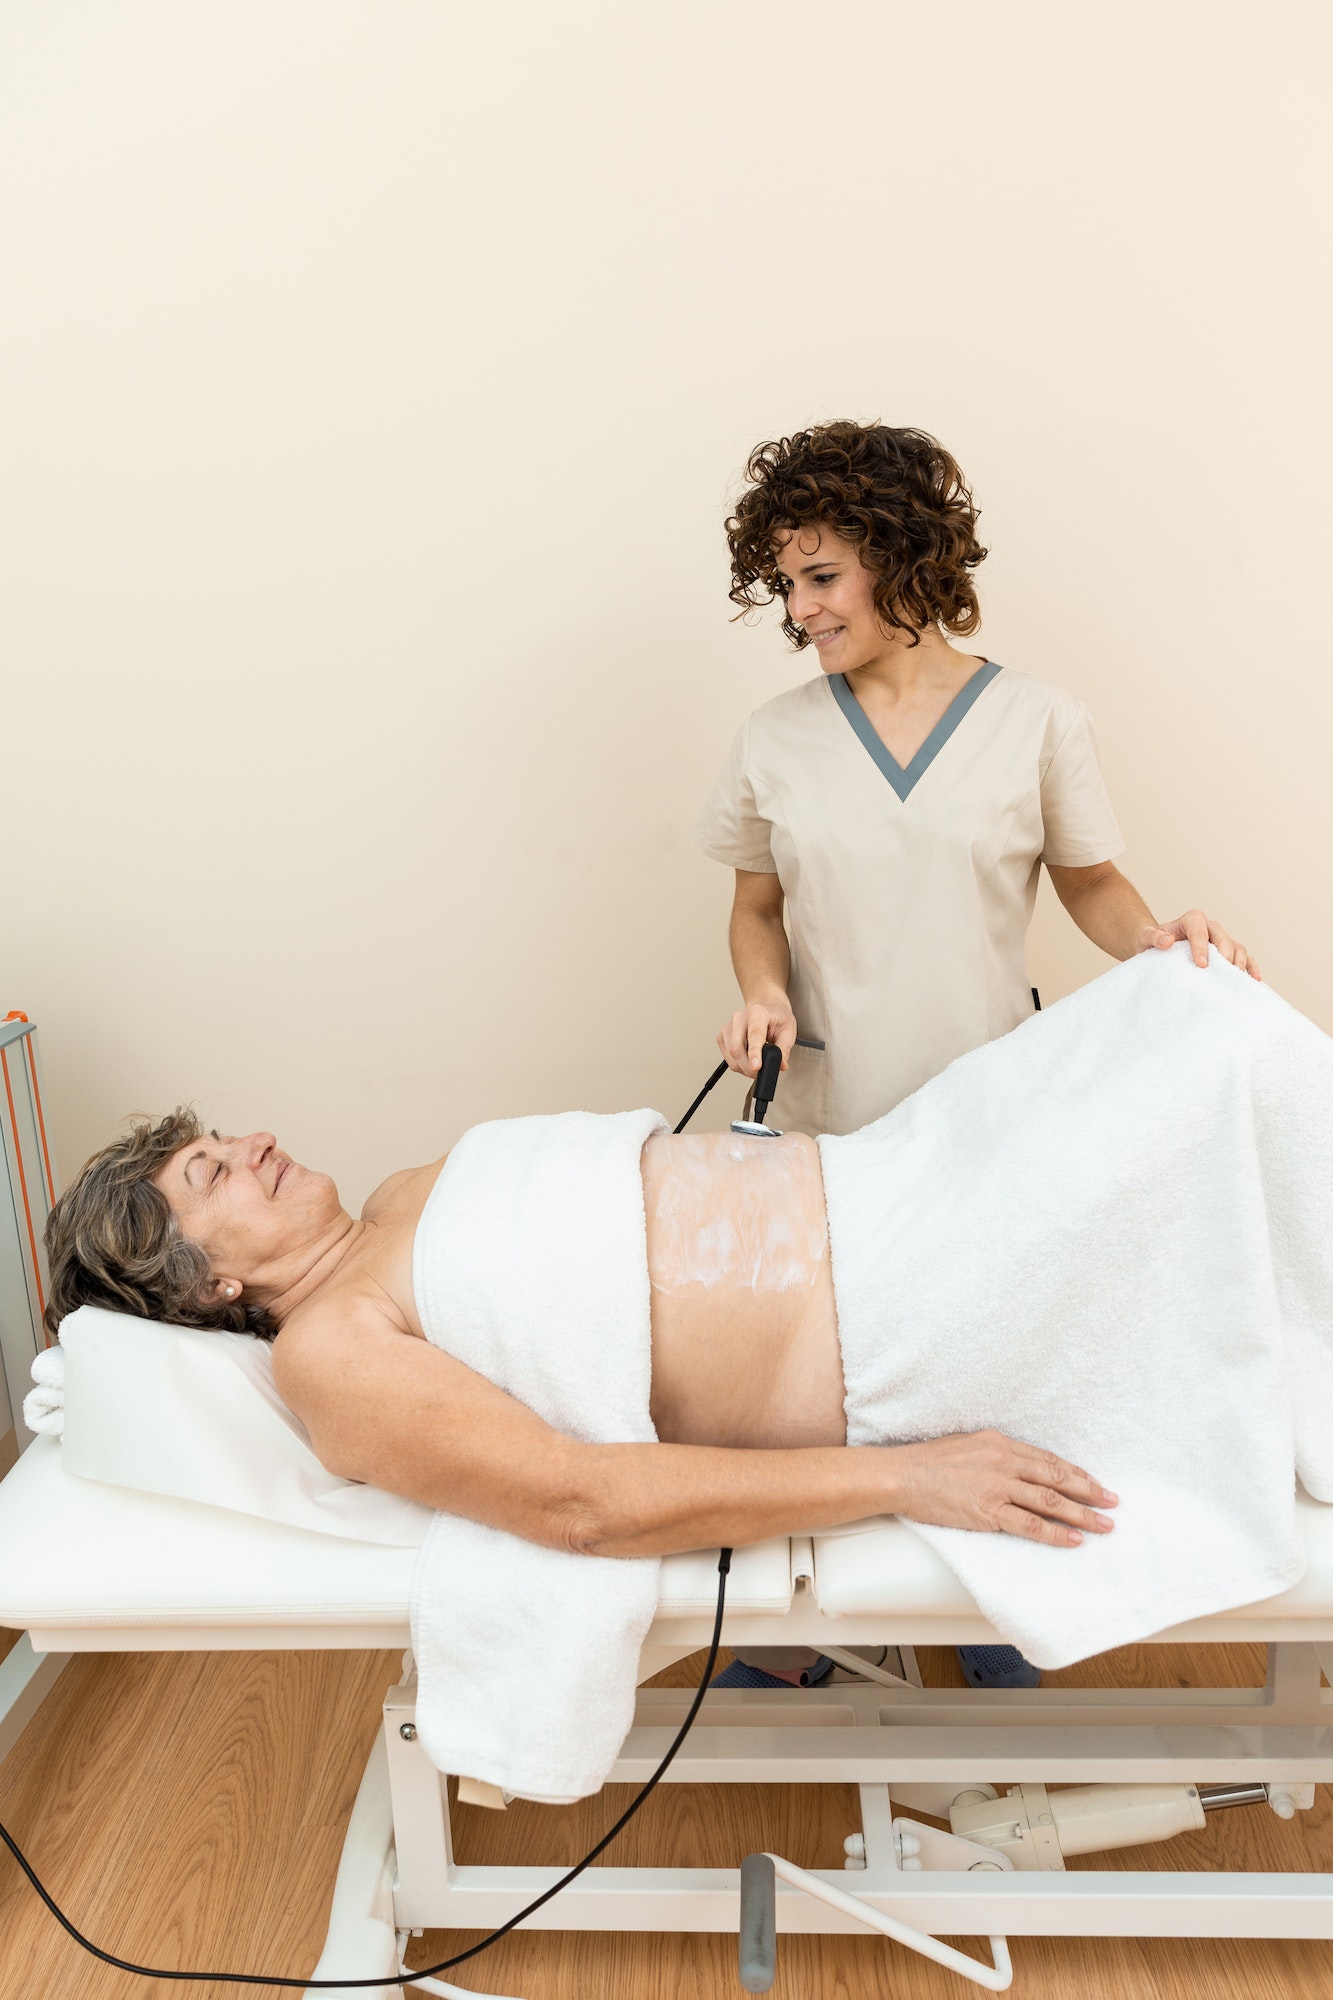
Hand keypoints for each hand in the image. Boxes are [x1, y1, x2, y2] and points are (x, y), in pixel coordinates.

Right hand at [717, 997, 797, 1077]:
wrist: (766, 1007)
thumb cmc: (776, 1017)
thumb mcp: (788, 1030)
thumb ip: (784, 1050)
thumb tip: (780, 1066)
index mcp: (758, 1013)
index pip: (754, 1035)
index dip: (754, 1053)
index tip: (756, 1066)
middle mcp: (739, 1018)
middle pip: (737, 1048)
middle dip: (749, 1067)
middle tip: (761, 1072)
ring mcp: (728, 1027)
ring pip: (731, 1055)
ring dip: (743, 1067)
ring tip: (757, 1064)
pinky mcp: (722, 1036)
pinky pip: (727, 1057)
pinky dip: (738, 1064)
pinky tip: (748, 1059)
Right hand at [891, 1430, 1116, 1548]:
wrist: (904, 1475)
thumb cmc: (931, 1461)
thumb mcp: (969, 1444)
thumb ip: (997, 1454)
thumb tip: (1019, 1465)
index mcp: (1001, 1443)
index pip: (1048, 1460)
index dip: (1076, 1473)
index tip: (1095, 1483)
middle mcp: (1005, 1462)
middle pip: (1057, 1478)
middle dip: (1089, 1491)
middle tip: (1112, 1502)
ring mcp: (998, 1487)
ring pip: (1050, 1502)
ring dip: (1081, 1515)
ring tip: (1103, 1525)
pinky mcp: (989, 1511)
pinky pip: (1030, 1524)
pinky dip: (1055, 1534)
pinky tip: (1072, 1540)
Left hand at [1137, 910, 1260, 979]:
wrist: (1158, 947)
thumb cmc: (1152, 942)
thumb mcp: (1146, 938)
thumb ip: (1153, 937)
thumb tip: (1168, 942)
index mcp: (1192, 920)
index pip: (1199, 931)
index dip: (1202, 947)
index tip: (1202, 965)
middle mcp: (1210, 927)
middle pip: (1222, 938)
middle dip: (1224, 955)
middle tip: (1222, 974)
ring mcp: (1222, 939)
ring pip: (1236, 947)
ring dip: (1239, 962)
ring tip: (1237, 979)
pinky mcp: (1228, 952)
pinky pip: (1245, 957)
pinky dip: (1251, 967)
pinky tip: (1254, 979)